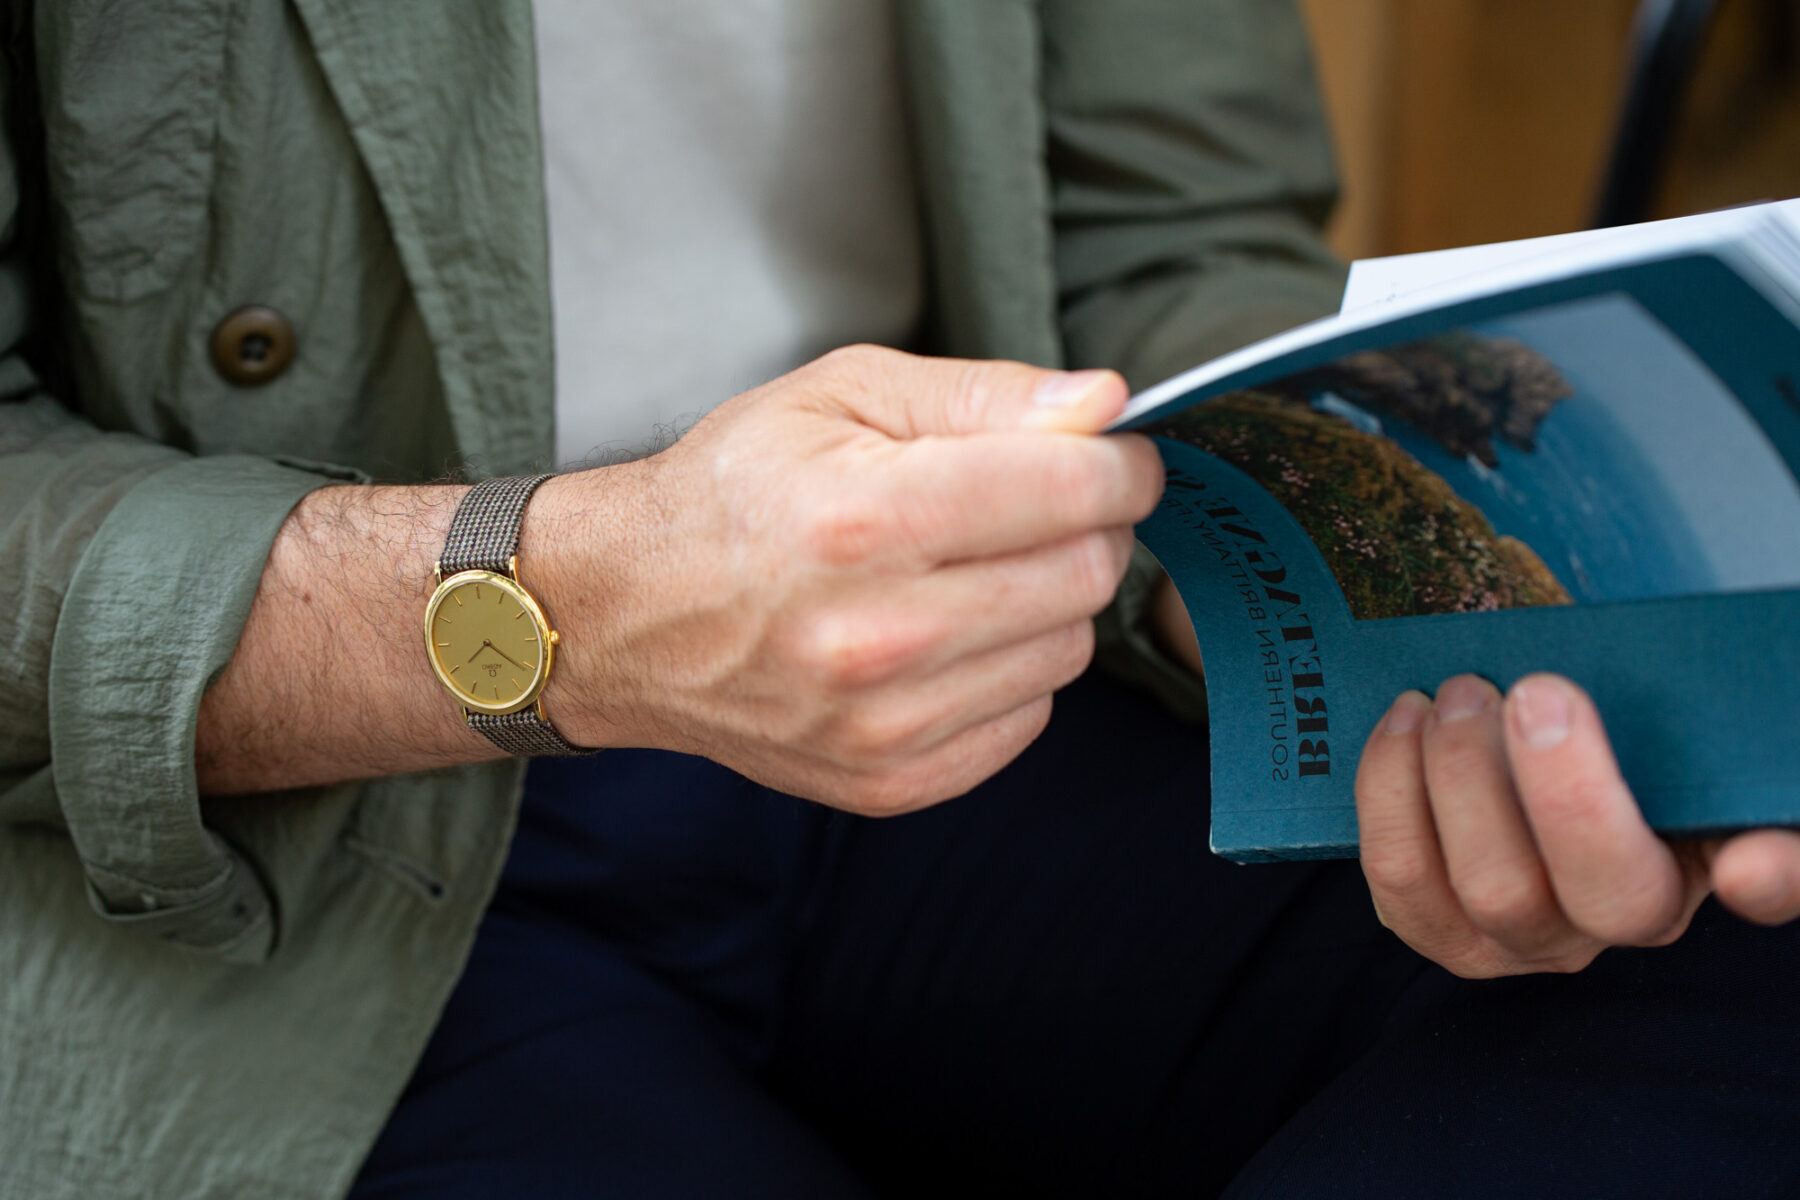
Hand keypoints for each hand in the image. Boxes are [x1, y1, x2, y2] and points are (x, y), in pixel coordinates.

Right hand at [527, 346, 1162, 815]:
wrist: (628, 615)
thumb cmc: (737, 490)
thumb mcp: (842, 395)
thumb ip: (984, 395)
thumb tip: (1107, 404)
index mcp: (867, 518)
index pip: (1075, 490)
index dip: (1119, 462)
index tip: (1113, 454)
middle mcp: (879, 635)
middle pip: (1087, 574)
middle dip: (1089, 525)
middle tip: (1039, 503)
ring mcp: (884, 724)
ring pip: (1069, 650)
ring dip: (1047, 600)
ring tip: (971, 569)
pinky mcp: (890, 782)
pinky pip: (1027, 720)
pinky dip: (1010, 670)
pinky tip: (948, 634)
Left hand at [1356, 672, 1799, 977]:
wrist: (1505, 747)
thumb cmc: (1599, 725)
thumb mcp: (1661, 717)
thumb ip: (1701, 727)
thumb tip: (1735, 810)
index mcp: (1711, 856)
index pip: (1776, 881)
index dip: (1772, 881)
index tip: (1745, 863)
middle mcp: (1626, 921)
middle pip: (1602, 890)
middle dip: (1557, 783)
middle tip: (1530, 689)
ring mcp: (1526, 939)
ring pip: (1489, 888)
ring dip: (1459, 776)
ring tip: (1456, 694)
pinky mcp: (1437, 929)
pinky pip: (1400, 875)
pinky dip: (1390, 786)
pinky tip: (1404, 722)